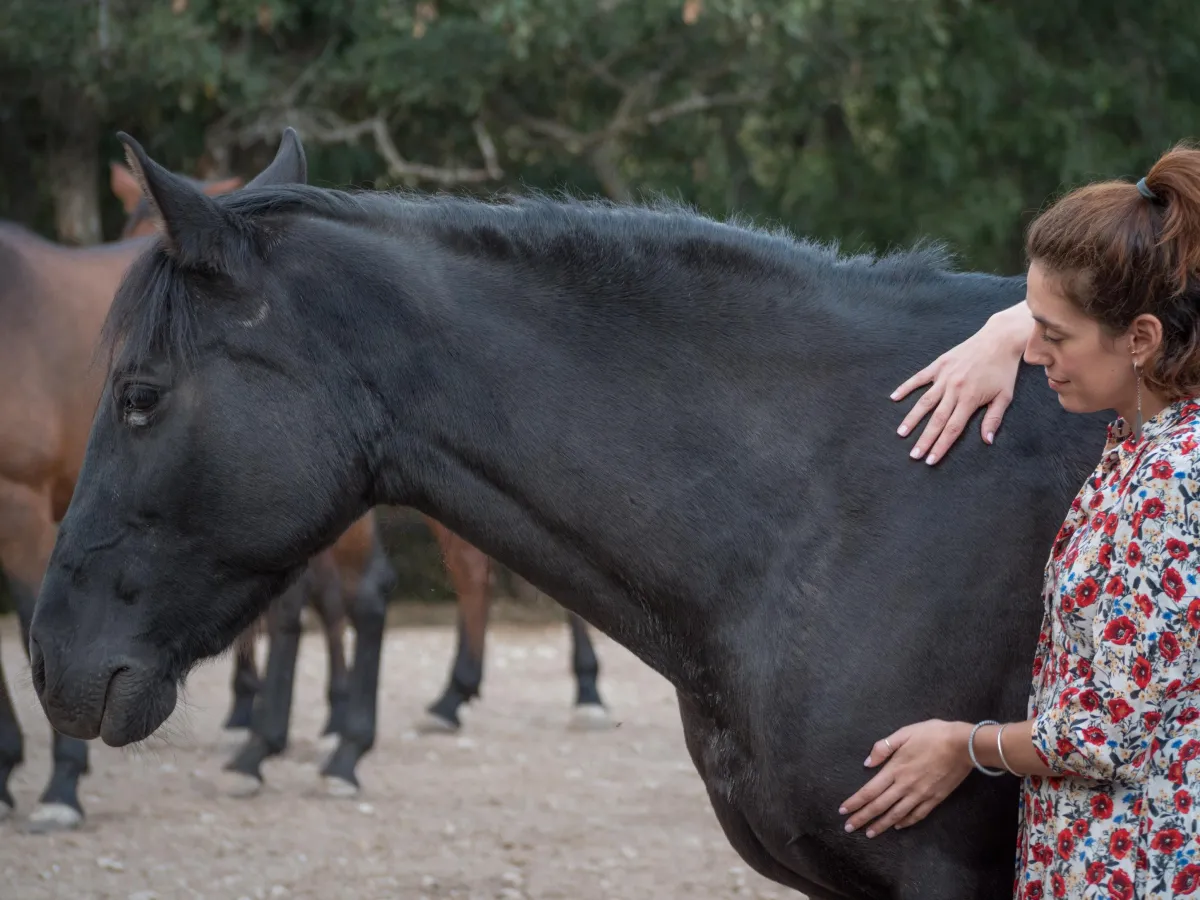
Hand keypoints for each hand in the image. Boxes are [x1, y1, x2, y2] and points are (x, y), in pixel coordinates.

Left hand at [838, 720, 972, 837]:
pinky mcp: (935, 799)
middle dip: (862, 818)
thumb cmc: (932, 734)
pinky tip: (897, 826)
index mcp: (895, 769)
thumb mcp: (904, 733)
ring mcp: (920, 794)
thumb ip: (883, 747)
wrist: (963, 745)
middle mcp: (905, 785)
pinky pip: (917, 815)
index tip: (843, 810)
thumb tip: (867, 763)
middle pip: (879, 806)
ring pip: (896, 814)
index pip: (869, 790)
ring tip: (869, 833)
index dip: (855, 802)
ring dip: (881, 825)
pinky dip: (905, 822)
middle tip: (849, 828)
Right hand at [891, 305, 1029, 464]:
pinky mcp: (939, 364)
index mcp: (970, 399)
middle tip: (913, 454)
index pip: (952, 429)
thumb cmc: (1003, 369)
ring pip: (924, 402)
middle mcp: (954, 389)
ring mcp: (944, 376)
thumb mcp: (1004, 396)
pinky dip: (906, 387)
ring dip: (912, 419)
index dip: (941, 446)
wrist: (999, 339)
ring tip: (901, 433)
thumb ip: (993, 419)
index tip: (930, 459)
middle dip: (924, 439)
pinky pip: (919, 378)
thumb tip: (987, 441)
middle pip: (936, 420)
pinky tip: (894, 397)